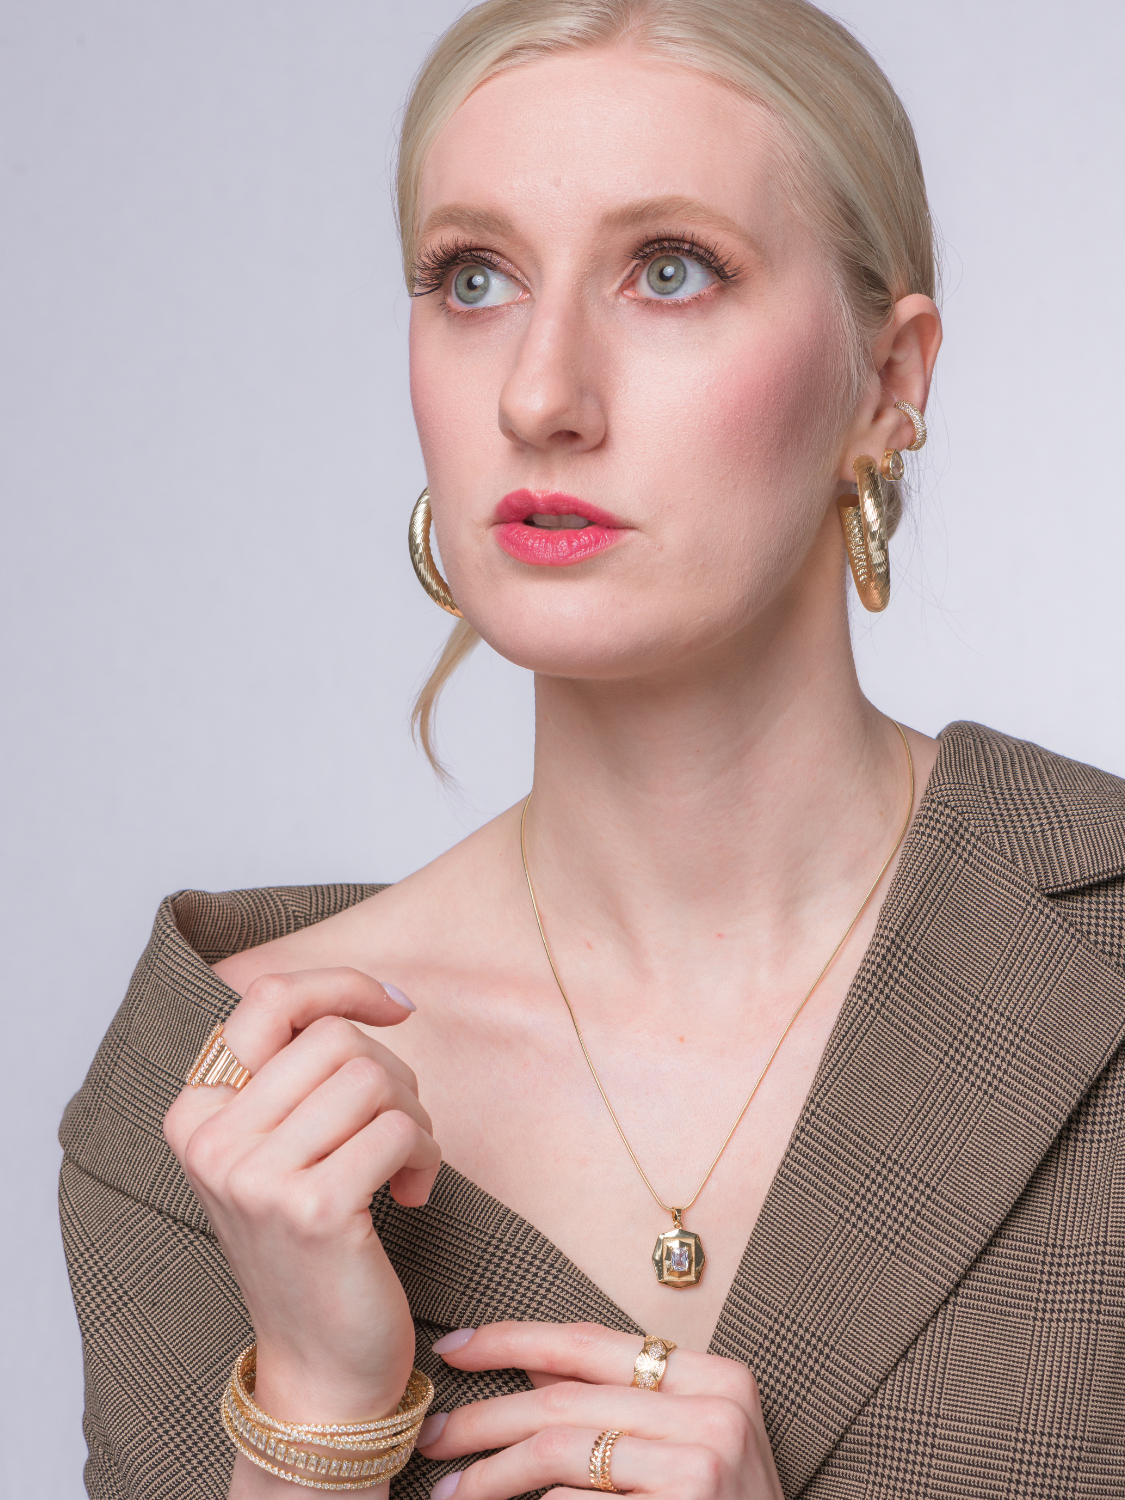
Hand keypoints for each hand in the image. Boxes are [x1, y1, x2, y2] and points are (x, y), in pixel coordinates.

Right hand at [163, 968, 440, 1424]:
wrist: (320, 1364)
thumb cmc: (313, 1242)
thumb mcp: (282, 1148)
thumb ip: (298, 1074)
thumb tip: (374, 998)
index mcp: (196, 1112)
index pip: (269, 999)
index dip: (343, 986)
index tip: (399, 1007)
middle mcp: (212, 1140)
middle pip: (335, 1038)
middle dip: (392, 1074)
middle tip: (400, 1130)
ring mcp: (256, 1176)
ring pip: (371, 1078)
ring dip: (414, 1118)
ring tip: (407, 1163)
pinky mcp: (313, 1209)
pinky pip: (398, 1130)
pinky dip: (426, 1156)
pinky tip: (413, 1195)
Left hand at [417, 1321, 782, 1499]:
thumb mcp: (684, 1444)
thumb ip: (614, 1400)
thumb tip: (529, 1365)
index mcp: (713, 1376)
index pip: (588, 1341)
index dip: (511, 1339)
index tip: (452, 1348)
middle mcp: (713, 1409)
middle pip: (562, 1400)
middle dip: (482, 1417)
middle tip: (430, 1437)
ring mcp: (701, 1464)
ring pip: (558, 1452)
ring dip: (490, 1474)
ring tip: (451, 1493)